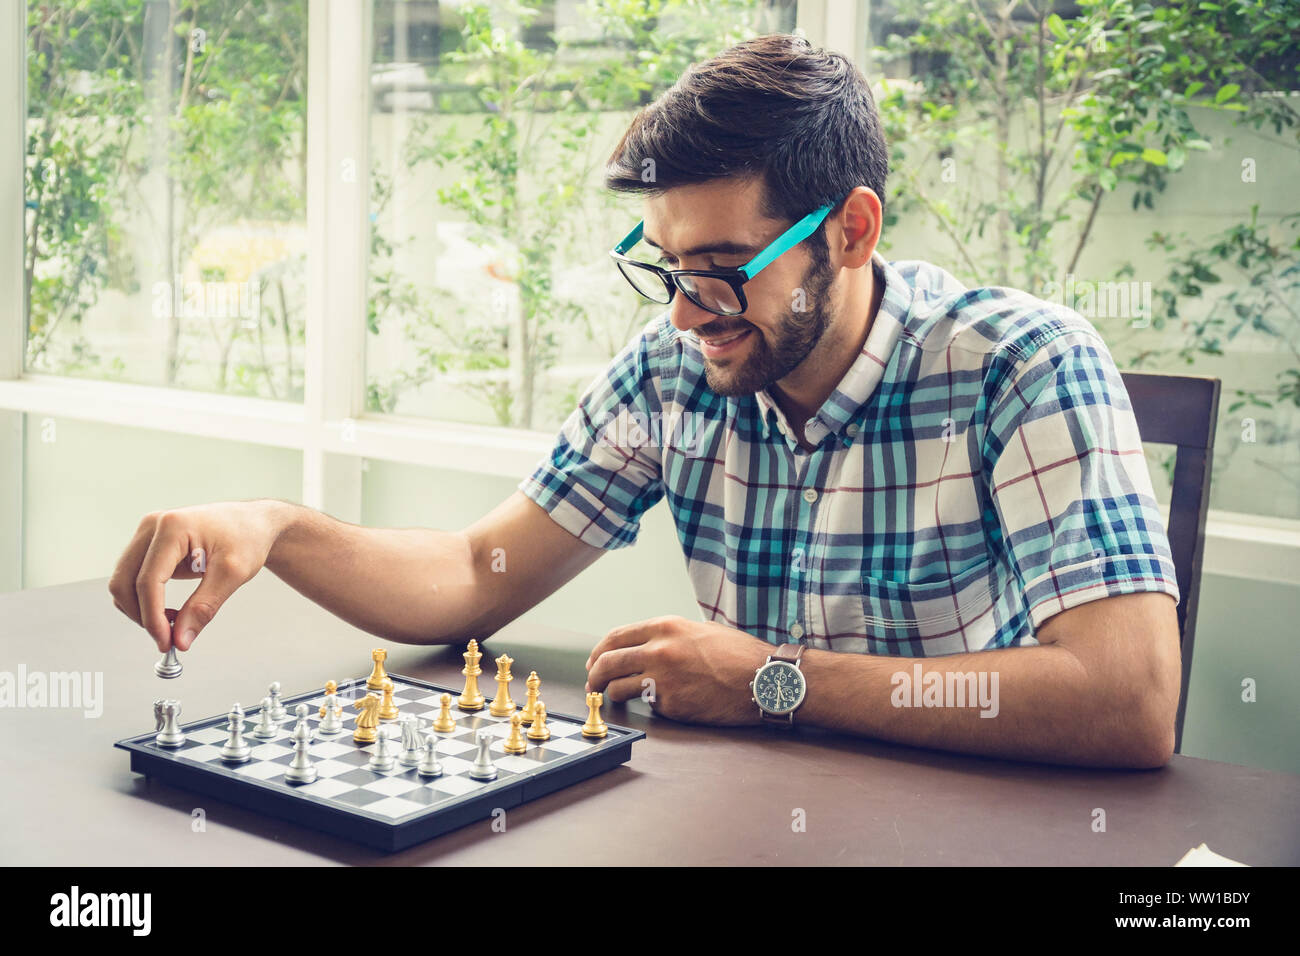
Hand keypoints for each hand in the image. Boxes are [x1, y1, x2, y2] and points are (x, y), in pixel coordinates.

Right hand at [108, 500, 291, 651]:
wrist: (253, 523)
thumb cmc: (247, 537)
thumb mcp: (232, 574)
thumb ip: (203, 608)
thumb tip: (180, 639)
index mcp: (173, 526)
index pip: (148, 580)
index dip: (153, 617)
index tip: (166, 642)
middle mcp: (153, 526)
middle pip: (124, 582)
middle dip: (142, 616)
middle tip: (168, 639)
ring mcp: (147, 534)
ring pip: (123, 582)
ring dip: (140, 610)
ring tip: (174, 624)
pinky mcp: (149, 546)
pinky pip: (132, 579)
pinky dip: (144, 601)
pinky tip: (169, 612)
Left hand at [584, 616, 772, 724]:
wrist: (764, 680)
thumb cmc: (739, 654)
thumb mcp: (700, 630)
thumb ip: (669, 636)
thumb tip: (645, 646)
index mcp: (665, 627)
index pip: (615, 637)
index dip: (599, 652)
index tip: (594, 662)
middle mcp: (658, 650)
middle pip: (607, 663)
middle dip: (594, 676)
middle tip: (593, 685)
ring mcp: (662, 679)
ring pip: (618, 688)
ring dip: (614, 694)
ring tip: (617, 698)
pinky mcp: (671, 705)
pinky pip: (648, 705)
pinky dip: (650, 705)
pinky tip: (665, 702)